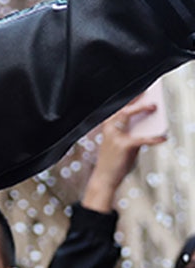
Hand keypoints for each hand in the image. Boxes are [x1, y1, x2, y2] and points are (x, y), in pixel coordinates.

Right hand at [82, 94, 166, 212]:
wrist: (104, 178)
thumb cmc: (116, 160)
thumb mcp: (124, 143)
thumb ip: (135, 132)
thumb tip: (152, 123)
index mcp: (108, 127)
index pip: (118, 108)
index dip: (128, 98)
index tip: (139, 88)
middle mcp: (109, 129)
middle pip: (122, 108)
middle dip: (134, 99)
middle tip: (147, 91)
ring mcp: (115, 136)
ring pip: (127, 116)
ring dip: (141, 109)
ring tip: (156, 106)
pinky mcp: (122, 146)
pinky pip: (141, 138)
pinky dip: (154, 138)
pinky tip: (163, 137)